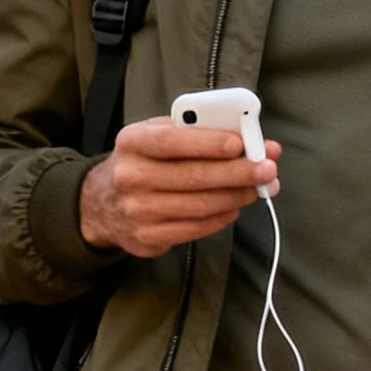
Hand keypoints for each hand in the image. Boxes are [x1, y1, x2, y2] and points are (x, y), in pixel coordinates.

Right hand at [79, 117, 280, 257]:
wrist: (103, 204)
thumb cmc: (143, 161)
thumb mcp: (155, 136)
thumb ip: (195, 132)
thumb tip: (249, 137)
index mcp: (133, 142)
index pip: (174, 142)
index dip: (209, 144)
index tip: (241, 144)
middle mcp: (131, 177)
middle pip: (193, 176)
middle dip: (237, 172)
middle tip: (267, 169)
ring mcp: (139, 211)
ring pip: (199, 205)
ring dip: (235, 197)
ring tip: (257, 188)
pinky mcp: (148, 237)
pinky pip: (195, 228)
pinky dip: (221, 217)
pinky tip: (235, 207)